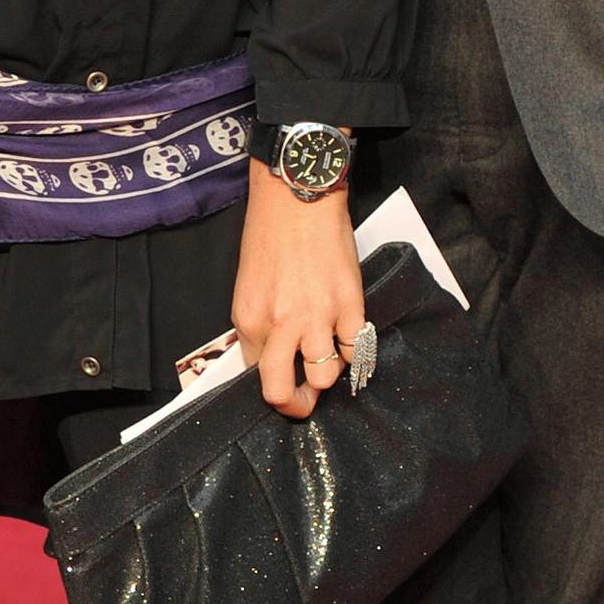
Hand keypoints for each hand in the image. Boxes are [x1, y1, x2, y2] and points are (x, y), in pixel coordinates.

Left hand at [231, 160, 364, 419]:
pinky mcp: (349, 306)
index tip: (280, 381)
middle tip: (303, 400)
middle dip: (293, 405)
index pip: (254, 375)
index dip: (267, 382)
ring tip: (327, 358)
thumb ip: (259, 323)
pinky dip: (354, 351)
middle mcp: (280, 325)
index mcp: (249, 319)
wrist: (298, 198)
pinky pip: (355, 350)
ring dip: (326, 374)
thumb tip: (271, 353)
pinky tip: (348, 339)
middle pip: (282, 392)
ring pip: (323, 378)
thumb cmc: (270, 234)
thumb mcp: (248, 285)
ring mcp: (318, 318)